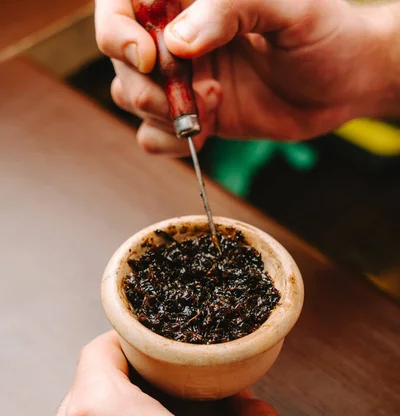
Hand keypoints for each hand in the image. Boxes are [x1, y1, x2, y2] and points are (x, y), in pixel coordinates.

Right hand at [94, 0, 393, 156]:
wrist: (343, 85)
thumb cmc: (324, 33)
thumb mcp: (287, 8)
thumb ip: (230, 7)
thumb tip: (176, 42)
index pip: (122, 2)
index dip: (119, 30)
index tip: (151, 56)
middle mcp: (178, 35)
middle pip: (120, 57)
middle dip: (145, 84)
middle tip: (191, 95)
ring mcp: (183, 78)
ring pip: (130, 96)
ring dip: (162, 113)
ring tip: (213, 107)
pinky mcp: (193, 116)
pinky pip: (152, 136)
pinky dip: (169, 143)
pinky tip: (206, 132)